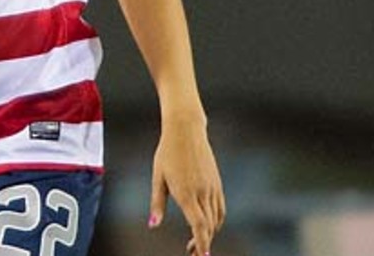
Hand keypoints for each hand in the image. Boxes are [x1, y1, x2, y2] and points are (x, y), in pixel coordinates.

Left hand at [148, 115, 225, 255]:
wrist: (186, 130)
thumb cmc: (166, 153)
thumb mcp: (158, 177)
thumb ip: (157, 203)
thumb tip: (153, 225)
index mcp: (187, 193)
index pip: (199, 226)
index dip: (202, 243)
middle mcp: (203, 193)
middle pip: (209, 227)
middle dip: (203, 243)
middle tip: (192, 252)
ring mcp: (213, 187)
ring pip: (217, 219)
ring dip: (210, 233)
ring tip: (198, 241)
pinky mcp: (217, 183)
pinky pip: (220, 208)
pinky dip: (216, 221)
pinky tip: (207, 224)